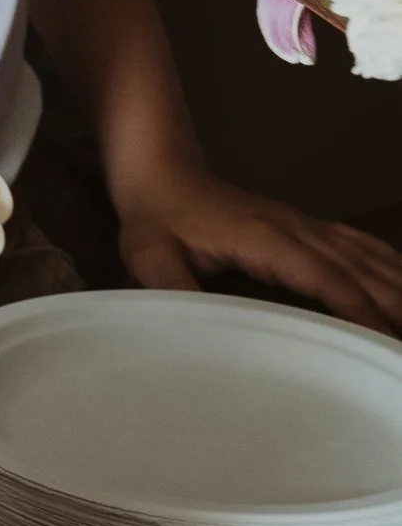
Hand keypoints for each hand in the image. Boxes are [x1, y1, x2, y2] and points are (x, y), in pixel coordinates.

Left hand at [114, 164, 401, 331]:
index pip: (323, 275)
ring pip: (366, 257)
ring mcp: (305, 225)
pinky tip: (399, 287)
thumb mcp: (149, 255)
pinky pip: (358, 245)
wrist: (162, 173)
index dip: (355, 308)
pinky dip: (387, 267)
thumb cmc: (156, 219)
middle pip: (359, 268)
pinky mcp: (306, 227)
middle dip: (391, 307)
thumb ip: (171, 289)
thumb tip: (195, 331)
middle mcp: (295, 229)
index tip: (381, 340)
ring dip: (395, 289)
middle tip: (401, 351)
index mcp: (264, 238)